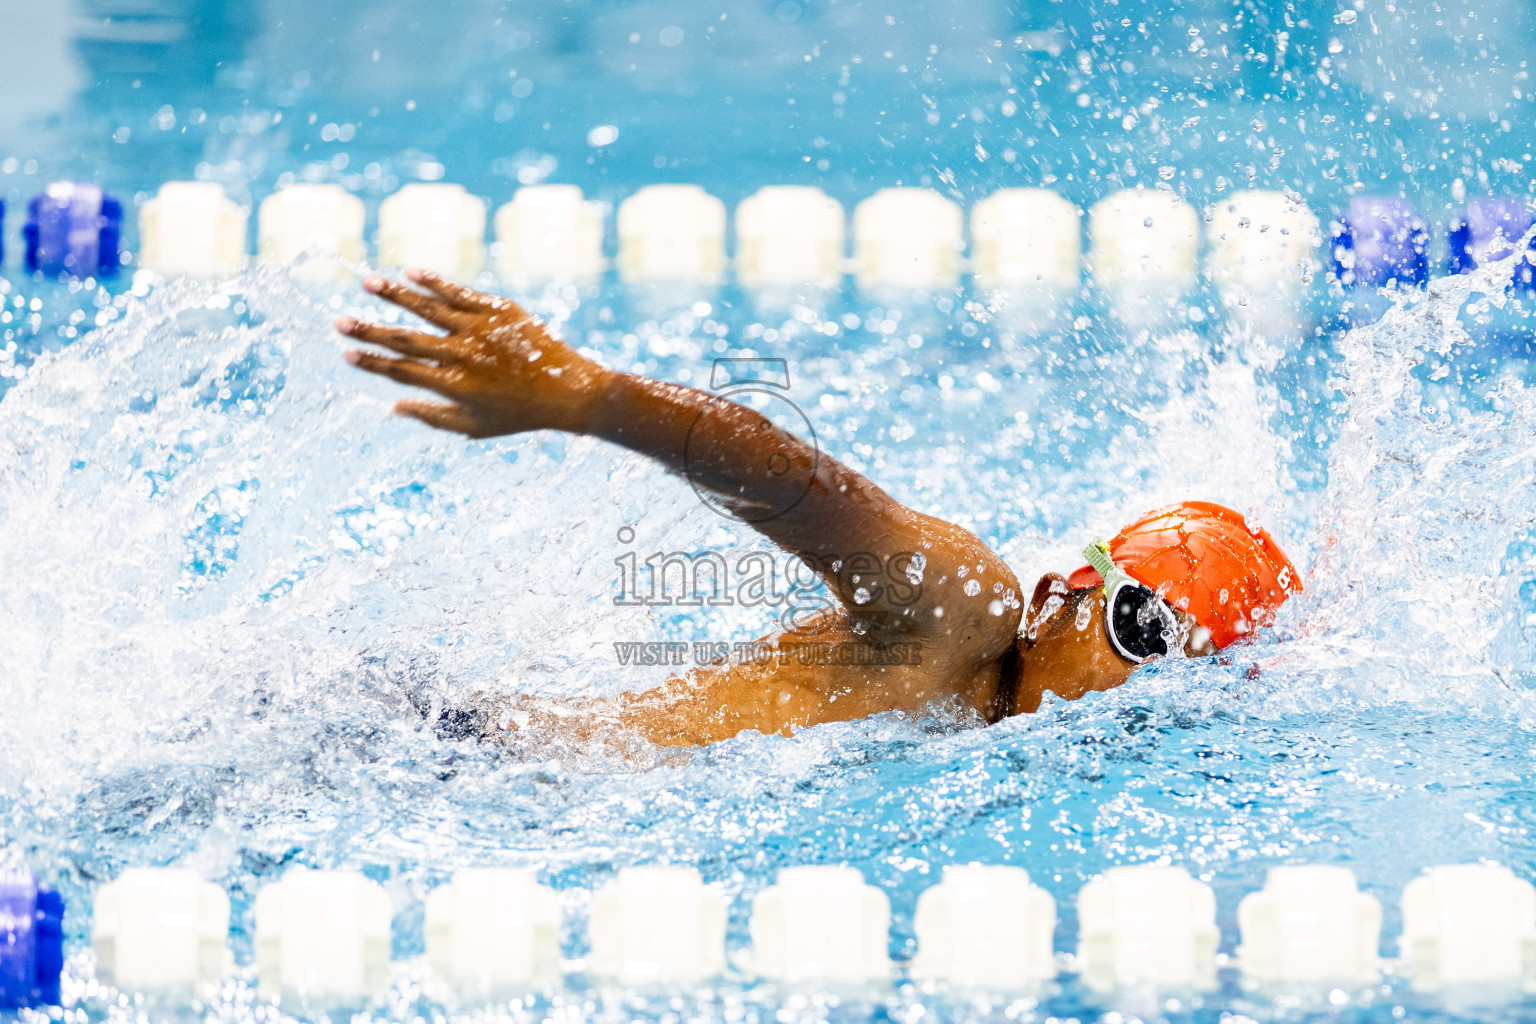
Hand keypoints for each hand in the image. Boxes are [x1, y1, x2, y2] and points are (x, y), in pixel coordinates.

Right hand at [338, 269, 612, 437]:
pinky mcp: (499, 311)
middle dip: (370, 330)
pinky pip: (460, 292)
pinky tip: (412, 272)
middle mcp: (463, 355)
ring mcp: (480, 329)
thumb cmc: (520, 414)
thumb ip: (433, 416)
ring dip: (395, 295)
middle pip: (406, 339)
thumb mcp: (476, 427)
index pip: (402, 371)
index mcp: (454, 385)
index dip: (372, 362)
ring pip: (429, 308)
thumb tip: (394, 406)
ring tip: (368, 283)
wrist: (570, 391)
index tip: (346, 352)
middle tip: (338, 321)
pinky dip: (435, 282)